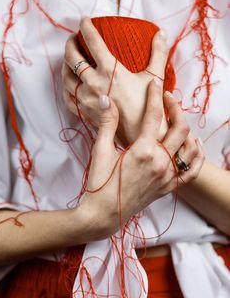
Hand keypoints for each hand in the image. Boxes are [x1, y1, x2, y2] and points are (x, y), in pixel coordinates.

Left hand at [62, 17, 168, 145]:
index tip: (84, 21)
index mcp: (111, 71)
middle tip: (74, 39)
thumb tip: (161, 33)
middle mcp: (94, 83)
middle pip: (72, 57)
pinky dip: (66, 87)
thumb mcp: (155, 78)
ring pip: (65, 76)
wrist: (140, 135)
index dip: (86, 27)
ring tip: (69, 59)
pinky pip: (67, 96)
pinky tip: (70, 83)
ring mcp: (86, 98)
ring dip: (64, 64)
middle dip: (70, 44)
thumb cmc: (148, 107)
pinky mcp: (84, 112)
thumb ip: (158, 53)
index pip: (93, 41)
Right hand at [81, 78, 203, 237]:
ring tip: (178, 120)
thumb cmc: (99, 183)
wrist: (104, 214)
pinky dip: (197, 156)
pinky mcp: (169, 187)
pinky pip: (192, 171)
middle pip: (180, 128)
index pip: (154, 115)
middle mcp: (160, 163)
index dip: (154, 95)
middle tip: (167, 99)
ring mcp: (167, 176)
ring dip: (188, 130)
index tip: (154, 84)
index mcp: (143, 151)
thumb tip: (107, 99)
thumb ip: (107, 123)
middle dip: (175, 108)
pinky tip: (195, 145)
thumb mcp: (100, 151)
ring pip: (190, 147)